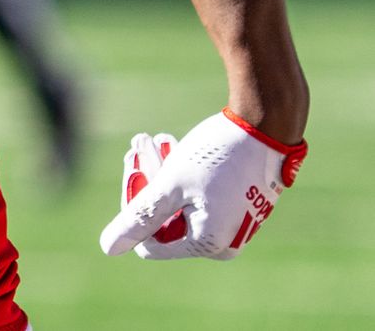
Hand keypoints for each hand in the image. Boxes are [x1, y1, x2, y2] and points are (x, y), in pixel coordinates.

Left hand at [99, 109, 306, 259]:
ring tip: (150, 139)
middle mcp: (222, 242)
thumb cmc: (217, 156)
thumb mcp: (170, 185)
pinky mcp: (234, 205)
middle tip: (140, 142)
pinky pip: (195, 196)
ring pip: (177, 203)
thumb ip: (139, 217)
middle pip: (163, 219)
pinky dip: (179, 173)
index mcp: (207, 244)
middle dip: (147, 181)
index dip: (136, 205)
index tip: (135, 166)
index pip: (148, 239)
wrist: (265, 125)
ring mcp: (230, 224)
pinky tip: (170, 144)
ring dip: (160, 171)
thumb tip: (109, 248)